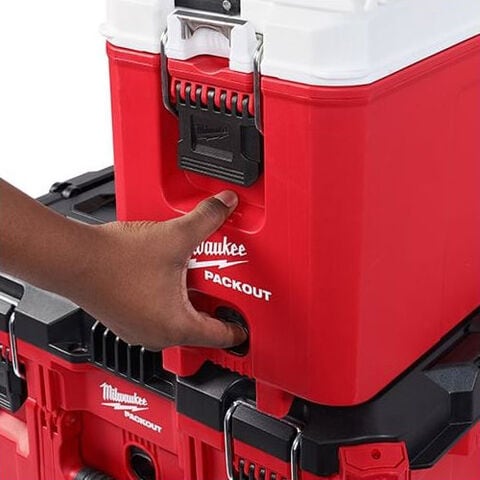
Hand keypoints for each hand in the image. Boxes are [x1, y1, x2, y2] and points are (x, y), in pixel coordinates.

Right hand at [76, 191, 246, 350]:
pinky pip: (156, 315)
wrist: (74, 259)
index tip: (246, 329)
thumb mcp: (175, 236)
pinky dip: (166, 301)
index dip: (238, 330)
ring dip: (187, 302)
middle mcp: (157, 336)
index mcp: (176, 327)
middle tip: (223, 290)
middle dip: (212, 307)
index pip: (220, 336)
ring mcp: (138, 331)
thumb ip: (206, 218)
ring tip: (193, 279)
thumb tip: (225, 204)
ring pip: (175, 321)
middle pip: (198, 327)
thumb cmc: (117, 260)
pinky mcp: (124, 321)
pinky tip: (165, 278)